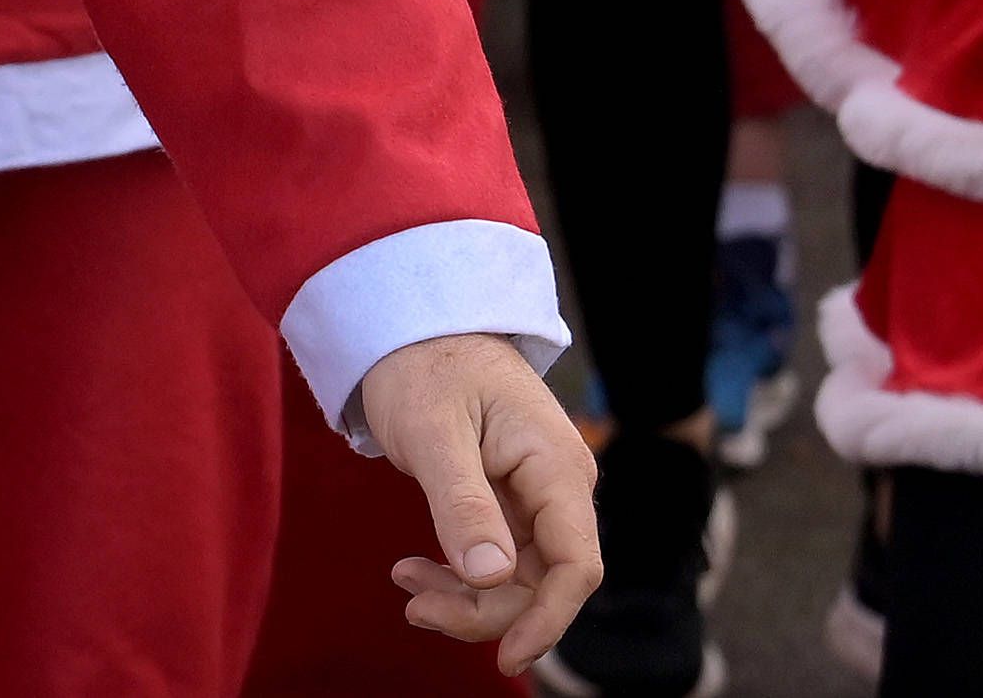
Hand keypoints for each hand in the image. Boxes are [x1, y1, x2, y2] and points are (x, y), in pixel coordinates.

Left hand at [361, 333, 600, 674]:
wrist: (414, 325)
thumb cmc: (424, 365)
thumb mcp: (433, 431)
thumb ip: (463, 502)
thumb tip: (491, 575)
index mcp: (557, 468)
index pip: (576, 565)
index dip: (547, 619)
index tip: (506, 656)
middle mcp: (559, 489)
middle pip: (543, 583)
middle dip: (483, 610)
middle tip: (415, 607)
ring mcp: (537, 500)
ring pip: (518, 580)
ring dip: (465, 597)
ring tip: (406, 583)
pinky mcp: (511, 506)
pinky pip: (497, 562)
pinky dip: (458, 576)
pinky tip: (414, 571)